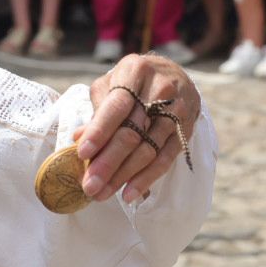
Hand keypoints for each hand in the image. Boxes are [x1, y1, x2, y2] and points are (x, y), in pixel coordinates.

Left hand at [78, 53, 201, 204]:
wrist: (174, 74)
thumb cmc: (132, 81)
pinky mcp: (186, 129)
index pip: (116, 106)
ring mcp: (177, 111)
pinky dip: (146, 178)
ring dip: (124, 175)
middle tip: (89, 186)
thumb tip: (79, 137)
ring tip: (103, 193)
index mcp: (135, 72)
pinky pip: (166, 158)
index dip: (99, 131)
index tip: (82, 154)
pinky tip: (129, 193)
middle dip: (108, 162)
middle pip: (132, 133)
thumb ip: (97, 108)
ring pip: (149, 149)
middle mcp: (160, 90)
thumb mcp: (112, 82)